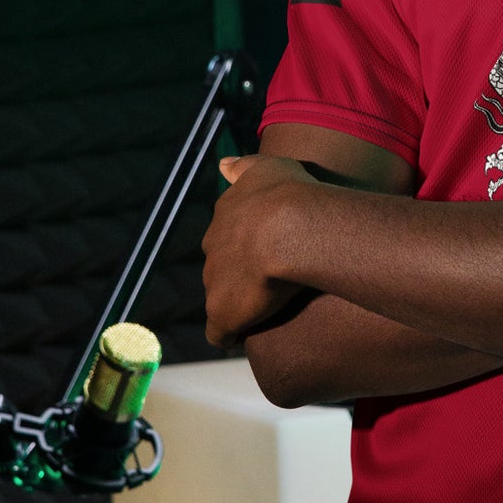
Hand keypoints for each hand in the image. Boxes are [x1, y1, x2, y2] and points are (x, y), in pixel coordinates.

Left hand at [202, 153, 316, 346]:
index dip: (249, 243)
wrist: (288, 227)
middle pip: (223, 265)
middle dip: (241, 272)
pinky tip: (245, 337)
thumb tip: (223, 165)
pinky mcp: (223, 313)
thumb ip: (243, 167)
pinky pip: (220, 331)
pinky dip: (230, 334)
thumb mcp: (266, 166)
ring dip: (240, 302)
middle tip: (273, 278)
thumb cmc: (286, 194)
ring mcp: (215, 282)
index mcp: (226, 216)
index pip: (230, 233)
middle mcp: (214, 248)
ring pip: (223, 295)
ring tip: (266, 310)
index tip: (270, 249)